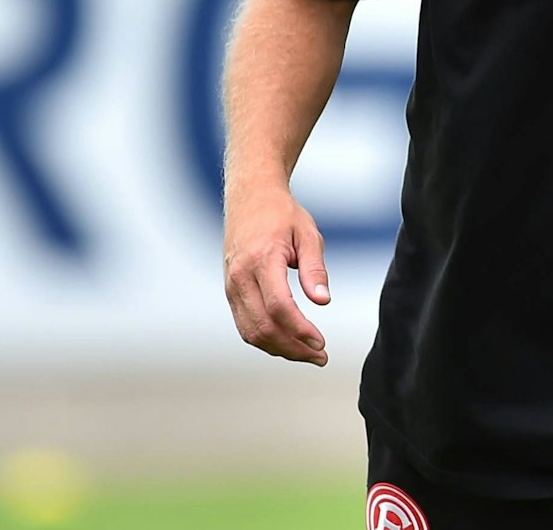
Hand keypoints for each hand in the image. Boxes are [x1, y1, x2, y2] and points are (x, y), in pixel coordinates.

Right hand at [223, 185, 331, 365]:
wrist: (250, 197)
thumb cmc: (282, 214)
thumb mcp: (308, 235)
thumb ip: (315, 269)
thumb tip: (323, 301)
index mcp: (261, 260)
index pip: (279, 307)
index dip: (300, 330)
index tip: (321, 343)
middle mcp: (240, 276)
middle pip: (263, 327)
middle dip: (293, 348)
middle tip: (320, 356)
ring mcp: (231, 285)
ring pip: (251, 332)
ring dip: (279, 349)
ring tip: (308, 354)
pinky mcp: (230, 290)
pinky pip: (245, 324)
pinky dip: (266, 339)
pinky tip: (289, 342)